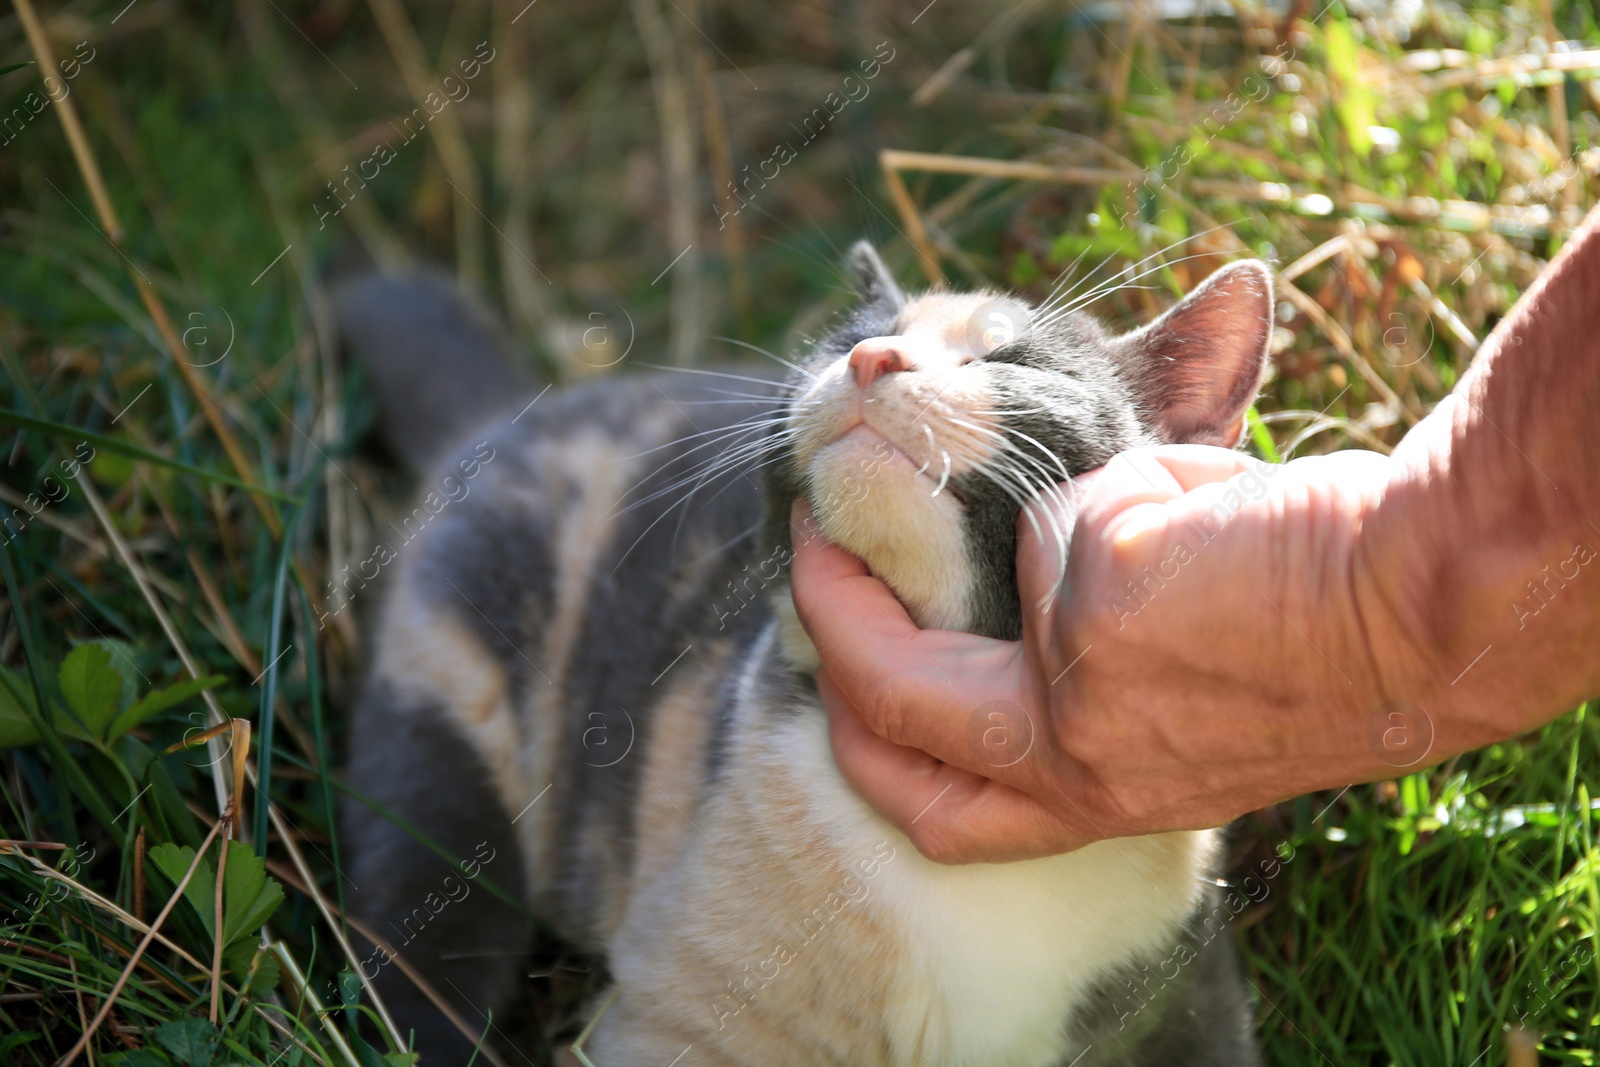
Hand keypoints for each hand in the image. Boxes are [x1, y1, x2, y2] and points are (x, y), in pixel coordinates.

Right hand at [792, 444, 1420, 863]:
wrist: (1428, 604)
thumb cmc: (1325, 635)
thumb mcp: (1187, 694)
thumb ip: (1090, 671)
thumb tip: (1010, 588)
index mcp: (1101, 794)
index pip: (949, 812)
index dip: (875, 744)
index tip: (850, 670)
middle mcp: (1079, 767)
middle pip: (893, 746)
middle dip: (832, 660)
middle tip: (812, 577)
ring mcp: (1080, 689)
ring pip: (926, 644)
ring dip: (865, 581)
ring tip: (867, 503)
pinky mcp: (1099, 593)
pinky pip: (1066, 516)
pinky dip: (1118, 490)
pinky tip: (1193, 494)